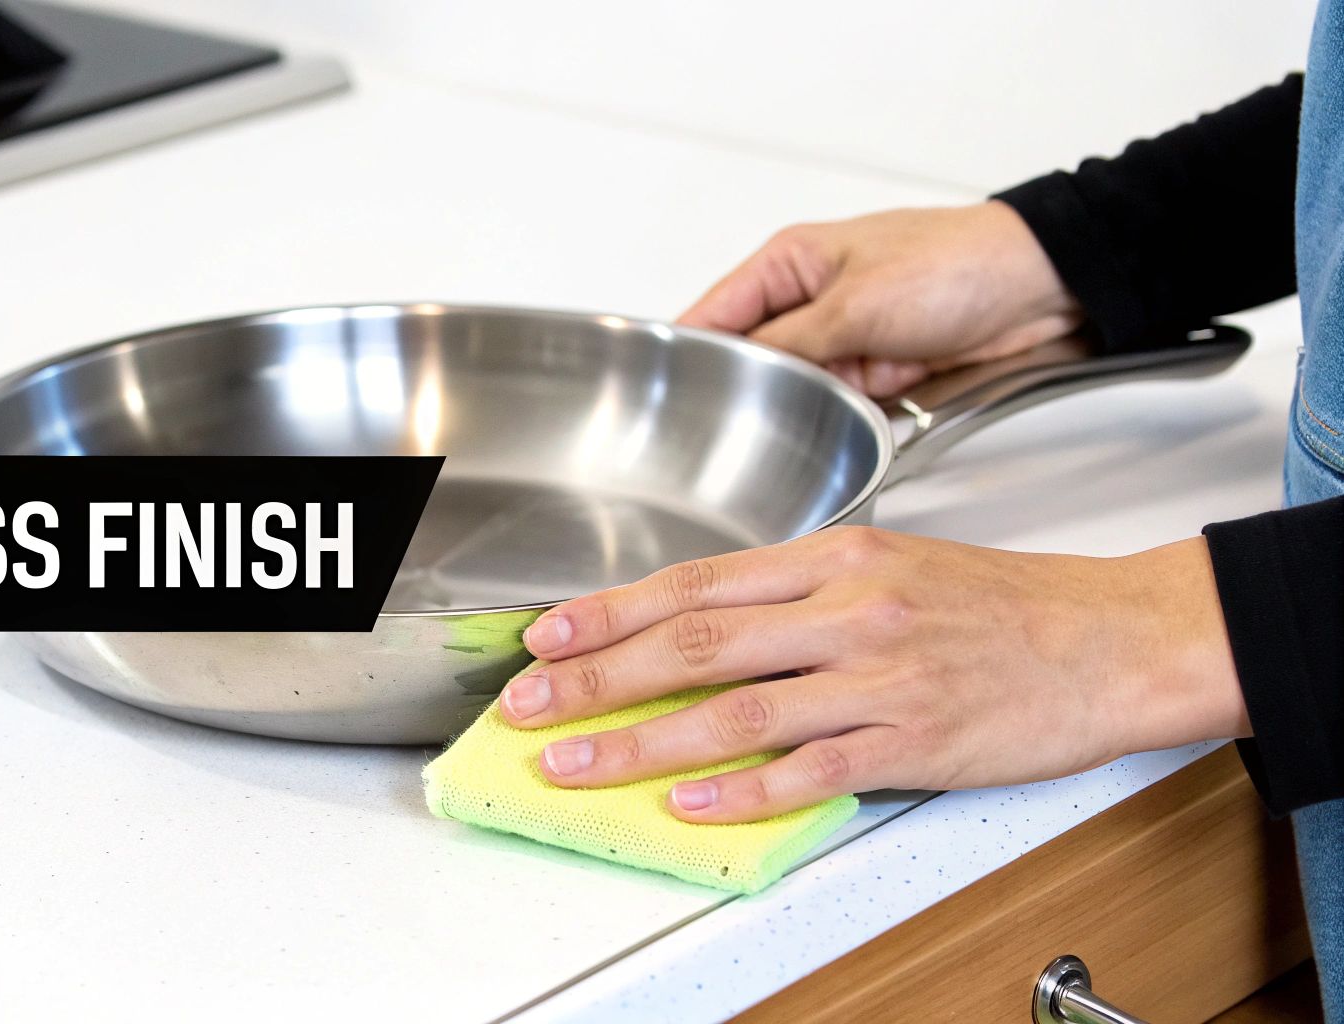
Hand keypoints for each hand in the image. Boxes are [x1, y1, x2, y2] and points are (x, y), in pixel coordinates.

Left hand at [498, 527, 1248, 822]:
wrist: (1112, 637)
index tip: (546, 636)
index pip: (695, 585)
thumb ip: (798, 591)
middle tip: (528, 703)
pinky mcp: (915, 736)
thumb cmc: (1002, 604)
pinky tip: (692, 803)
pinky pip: (813, 768)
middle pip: (693, 643)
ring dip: (642, 740)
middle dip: (596, 677)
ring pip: (735, 708)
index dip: (610, 612)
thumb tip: (704, 623)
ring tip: (576, 762)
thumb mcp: (892, 564)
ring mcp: (879, 674)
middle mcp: (846, 608)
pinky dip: (745, 789)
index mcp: (833, 559)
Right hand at [679, 202, 1082, 396]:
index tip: (663, 393)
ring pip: (794, 388)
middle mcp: (810, 301)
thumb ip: (790, 341)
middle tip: (721, 431)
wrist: (1042, 291)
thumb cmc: (957, 264)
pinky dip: (834, 421)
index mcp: (791, 264)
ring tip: (778, 434)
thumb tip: (743, 370)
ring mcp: (844, 340)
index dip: (688, 351)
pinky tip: (825, 435)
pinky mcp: (876, 373)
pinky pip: (836, 406)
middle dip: (744, 391)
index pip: (716, 312)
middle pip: (751, 359)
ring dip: (795, 408)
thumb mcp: (855, 303)